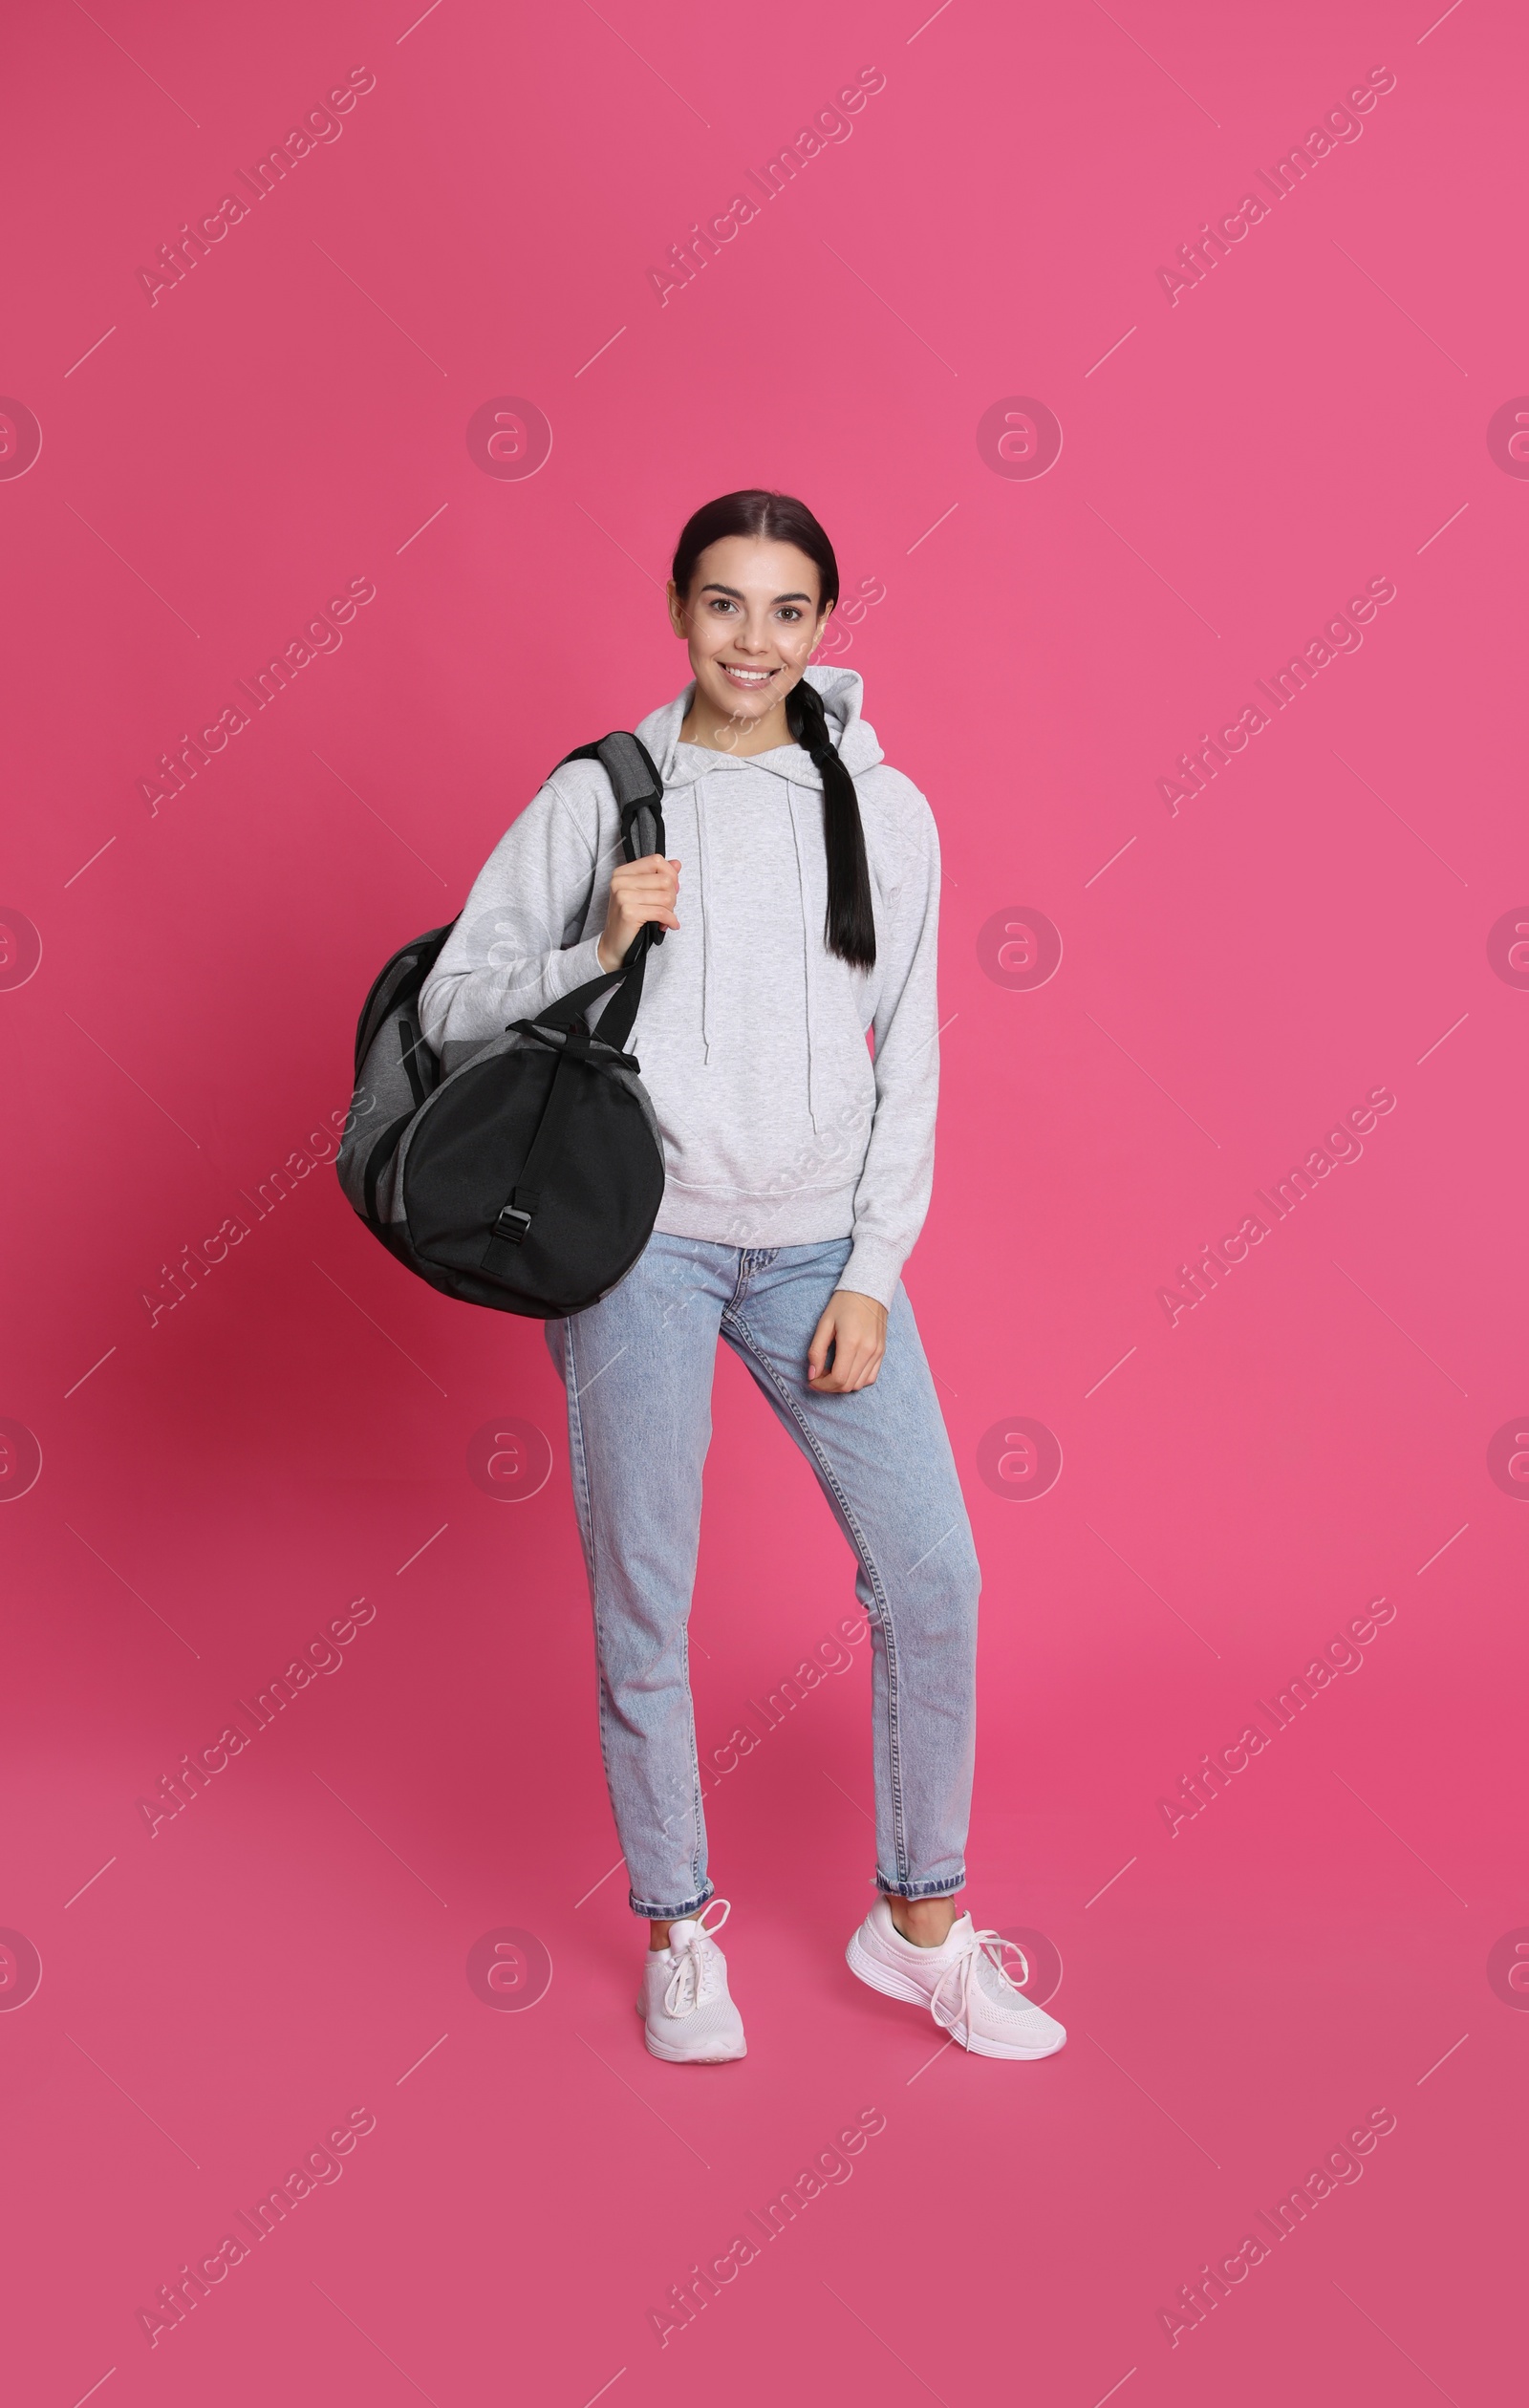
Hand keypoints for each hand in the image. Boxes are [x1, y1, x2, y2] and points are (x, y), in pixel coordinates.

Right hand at [597, 853, 679, 971]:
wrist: (614, 945)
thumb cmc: (629, 919)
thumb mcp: (643, 894)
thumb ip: (659, 876)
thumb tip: (677, 864)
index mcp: (622, 872)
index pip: (656, 860)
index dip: (671, 874)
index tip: (672, 889)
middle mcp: (620, 881)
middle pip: (665, 879)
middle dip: (673, 896)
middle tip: (667, 909)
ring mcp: (623, 896)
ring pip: (666, 897)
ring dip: (671, 910)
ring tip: (664, 918)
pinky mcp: (629, 912)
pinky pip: (662, 912)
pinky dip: (670, 921)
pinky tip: (667, 926)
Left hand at [807, 1289, 887, 1392]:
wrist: (869, 1289)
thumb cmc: (843, 1304)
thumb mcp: (824, 1323)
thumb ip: (816, 1351)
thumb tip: (812, 1374)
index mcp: (851, 1343)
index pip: (837, 1379)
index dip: (822, 1385)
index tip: (812, 1379)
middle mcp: (867, 1351)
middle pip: (848, 1385)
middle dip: (830, 1386)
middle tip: (819, 1376)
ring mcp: (877, 1353)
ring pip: (859, 1385)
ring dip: (842, 1384)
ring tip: (831, 1371)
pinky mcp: (882, 1352)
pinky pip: (870, 1378)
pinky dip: (856, 1380)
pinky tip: (846, 1369)